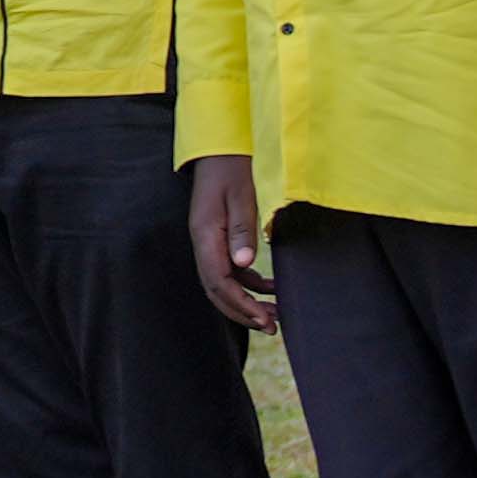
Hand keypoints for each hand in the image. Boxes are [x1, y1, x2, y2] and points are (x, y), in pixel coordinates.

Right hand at [183, 156, 273, 332]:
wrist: (220, 150)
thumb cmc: (233, 170)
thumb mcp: (241, 197)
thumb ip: (242, 230)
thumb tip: (244, 265)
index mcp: (205, 236)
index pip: (218, 282)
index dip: (240, 304)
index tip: (264, 318)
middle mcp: (203, 244)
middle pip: (217, 291)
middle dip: (243, 312)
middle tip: (271, 327)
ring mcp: (209, 243)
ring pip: (224, 284)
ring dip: (247, 302)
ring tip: (274, 316)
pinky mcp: (219, 240)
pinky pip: (231, 271)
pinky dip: (250, 284)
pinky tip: (271, 289)